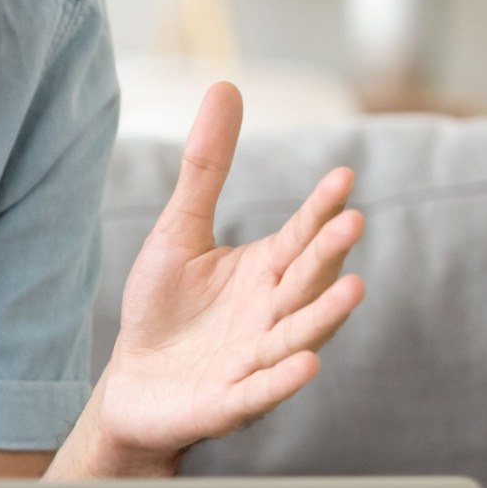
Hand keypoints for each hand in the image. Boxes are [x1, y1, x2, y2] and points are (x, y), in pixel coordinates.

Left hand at [81, 82, 364, 475]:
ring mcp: (257, 359)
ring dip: (326, 315)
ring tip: (353, 288)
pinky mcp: (233, 401)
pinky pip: (264, 389)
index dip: (320, 209)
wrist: (133, 384)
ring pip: (299, 334)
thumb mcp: (179, 230)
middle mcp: (272, 313)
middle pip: (308, 280)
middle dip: (330, 254)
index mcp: (266, 271)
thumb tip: (226, 86)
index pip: (301, 235)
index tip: (343, 177)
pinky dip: (285, 380)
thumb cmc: (164, 308)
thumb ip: (206, 168)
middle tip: (353, 222)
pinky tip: (307, 364)